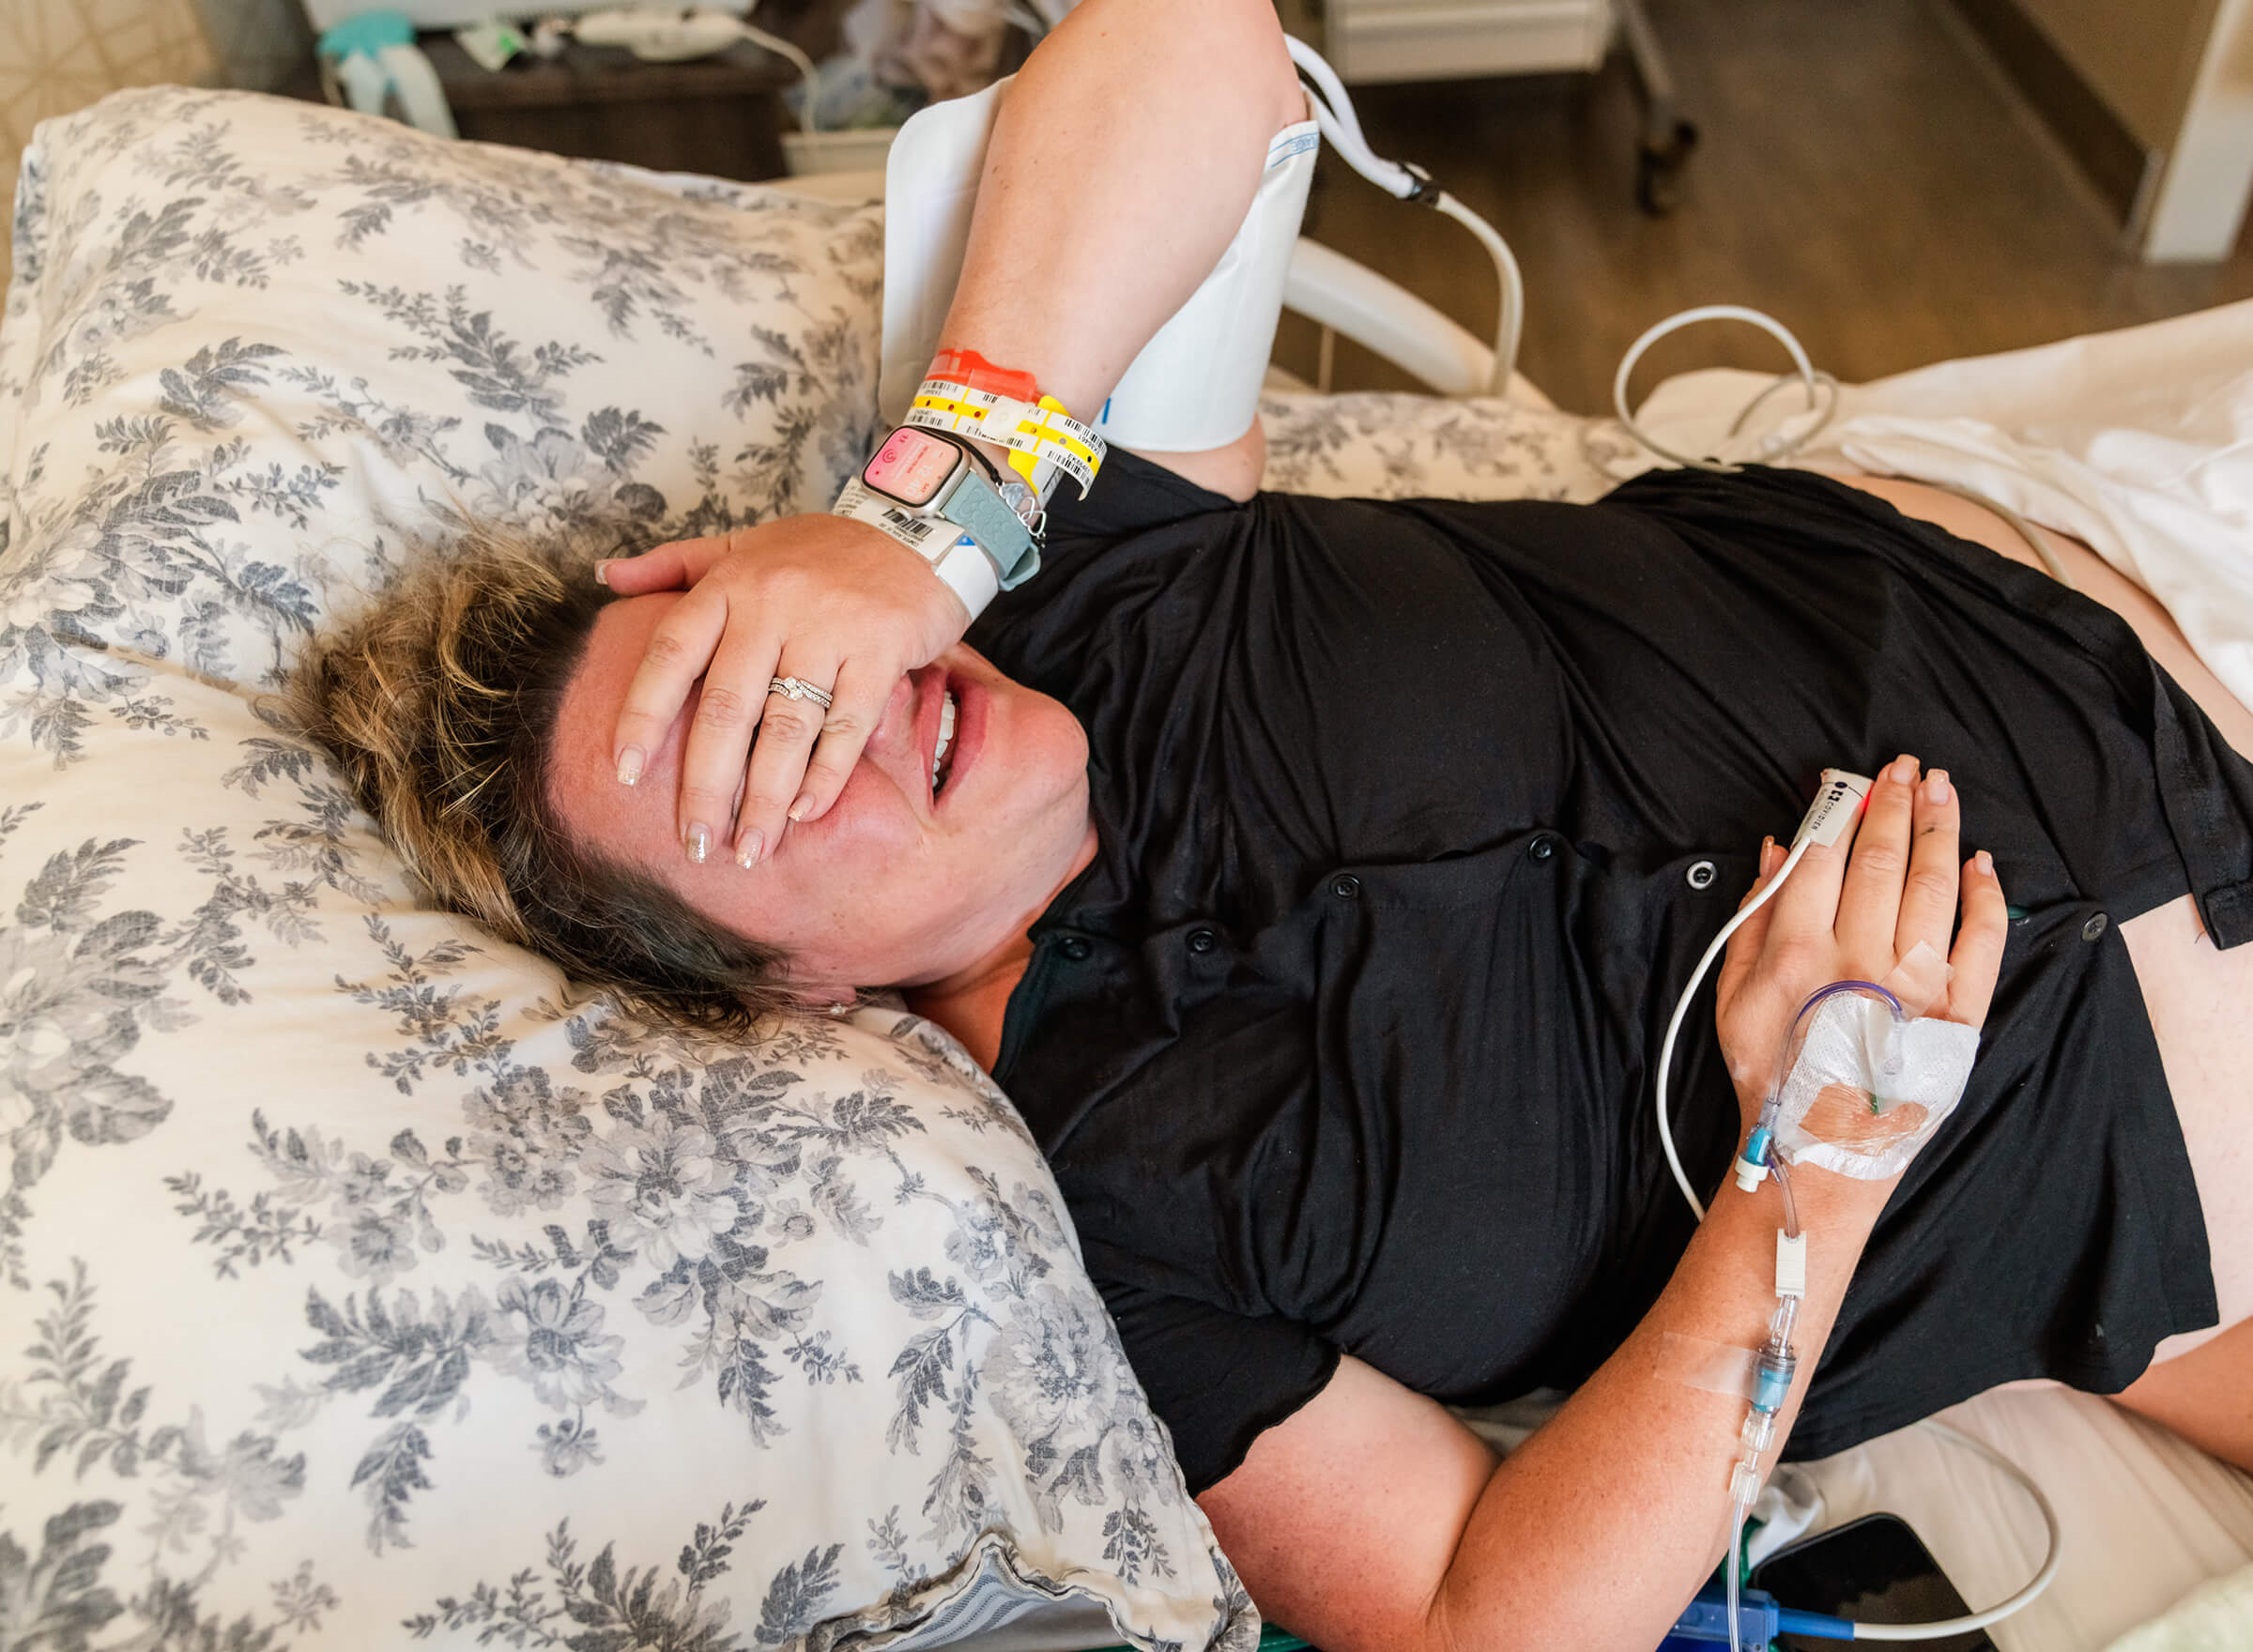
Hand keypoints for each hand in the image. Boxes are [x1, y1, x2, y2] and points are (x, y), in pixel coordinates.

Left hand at [601, 514, 970, 864]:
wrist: (918, 528)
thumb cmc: (824, 549)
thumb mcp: (742, 543)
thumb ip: (673, 564)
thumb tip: (603, 575)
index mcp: (729, 584)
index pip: (672, 654)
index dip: (644, 716)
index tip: (626, 774)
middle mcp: (771, 605)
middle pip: (726, 709)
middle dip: (707, 786)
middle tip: (695, 843)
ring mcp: (827, 628)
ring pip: (785, 727)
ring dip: (766, 797)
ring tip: (752, 848)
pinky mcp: (880, 649)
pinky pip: (848, 724)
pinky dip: (826, 774)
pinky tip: (805, 813)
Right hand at [1713, 756, 2006, 1142]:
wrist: (1823, 1146)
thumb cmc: (1772, 1073)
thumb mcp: (1733, 997)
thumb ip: (1750, 919)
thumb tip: (1776, 850)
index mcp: (1800, 952)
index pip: (1824, 856)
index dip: (1839, 808)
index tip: (1852, 778)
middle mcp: (1861, 959)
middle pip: (1882, 859)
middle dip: (1894, 803)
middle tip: (1906, 767)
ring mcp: (1916, 984)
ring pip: (1933, 885)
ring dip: (1939, 829)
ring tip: (1942, 790)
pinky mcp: (1960, 1012)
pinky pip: (1983, 941)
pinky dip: (1986, 897)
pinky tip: (1981, 863)